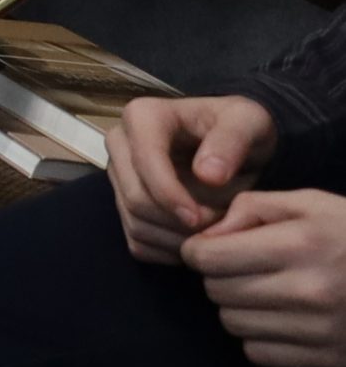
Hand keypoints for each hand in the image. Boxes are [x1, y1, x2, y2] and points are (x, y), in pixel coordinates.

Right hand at [107, 93, 278, 261]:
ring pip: (136, 224)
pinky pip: (139, 243)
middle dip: (181, 222)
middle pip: (136, 199)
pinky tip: (199, 239)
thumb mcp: (248, 122)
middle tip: (221, 225)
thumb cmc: (240, 128)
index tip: (206, 219)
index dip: (172, 196)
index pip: (145, 162)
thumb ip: (232, 142)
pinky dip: (170, 251)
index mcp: (143, 116)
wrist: (234, 145)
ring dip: (180, 238)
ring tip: (216, 229)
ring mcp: (119, 176)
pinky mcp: (124, 205)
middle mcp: (120, 143)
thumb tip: (207, 175)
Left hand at [184, 187, 345, 366]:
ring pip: (233, 324)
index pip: (211, 258)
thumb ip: (254, 207)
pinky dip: (259, 336)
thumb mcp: (310, 203)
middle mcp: (306, 290)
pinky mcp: (324, 359)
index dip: (198, 250)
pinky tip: (280, 317)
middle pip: (217, 291)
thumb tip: (210, 233)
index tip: (207, 247)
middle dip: (218, 276)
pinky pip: (257, 352)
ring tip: (263, 289)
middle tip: (239, 266)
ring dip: (237, 306)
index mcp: (299, 244)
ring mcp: (316, 330)